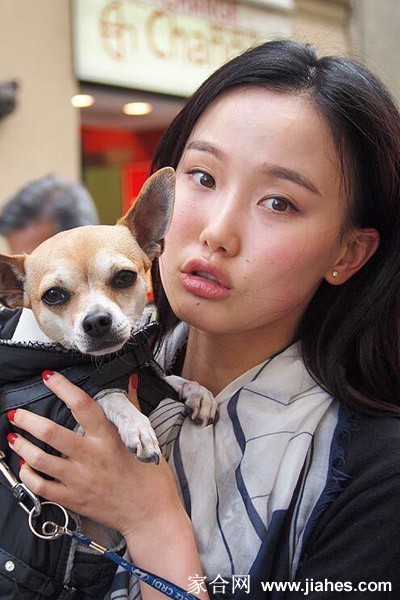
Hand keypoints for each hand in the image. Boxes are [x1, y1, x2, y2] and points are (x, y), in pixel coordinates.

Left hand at [7, 371, 183, 540]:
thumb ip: (131, 407)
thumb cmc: (151, 476)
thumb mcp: (145, 437)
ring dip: (22, 446)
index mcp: (108, 438)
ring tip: (14, 437)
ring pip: (40, 459)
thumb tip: (128, 381)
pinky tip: (25, 467)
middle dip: (28, 420)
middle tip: (16, 413)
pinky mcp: (73, 499)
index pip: (82, 405)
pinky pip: (41, 487)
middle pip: (51, 432)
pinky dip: (28, 475)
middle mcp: (91, 456)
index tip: (48, 377)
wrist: (151, 514)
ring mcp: (79, 479)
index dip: (63, 387)